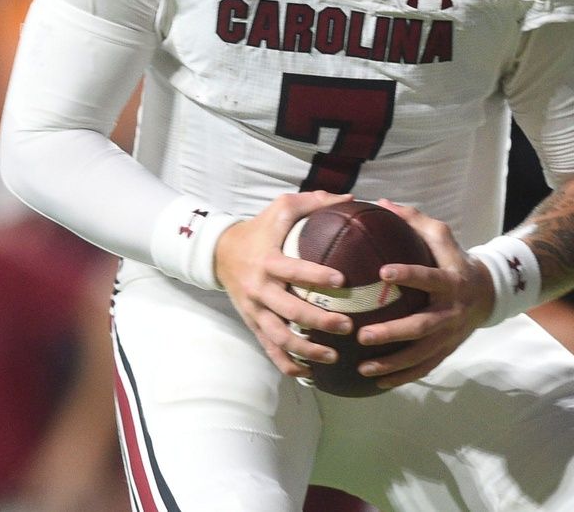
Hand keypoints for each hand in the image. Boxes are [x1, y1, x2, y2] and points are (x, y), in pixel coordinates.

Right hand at [212, 191, 356, 377]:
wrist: (220, 252)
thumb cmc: (260, 228)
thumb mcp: (282, 207)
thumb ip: (315, 202)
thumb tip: (352, 200)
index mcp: (268, 260)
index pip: (293, 270)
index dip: (316, 277)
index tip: (343, 281)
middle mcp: (260, 289)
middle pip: (289, 311)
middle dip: (319, 322)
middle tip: (348, 327)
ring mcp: (254, 311)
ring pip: (279, 337)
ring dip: (306, 350)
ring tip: (334, 357)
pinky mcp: (252, 324)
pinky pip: (269, 350)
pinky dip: (288, 364)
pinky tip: (310, 374)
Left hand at [349, 200, 494, 389]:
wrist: (488, 293)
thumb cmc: (454, 259)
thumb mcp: (441, 235)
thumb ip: (413, 220)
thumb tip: (380, 203)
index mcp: (450, 280)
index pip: (428, 277)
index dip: (408, 274)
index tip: (382, 271)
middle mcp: (451, 311)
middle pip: (422, 326)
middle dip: (392, 333)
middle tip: (362, 335)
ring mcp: (449, 335)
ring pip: (420, 354)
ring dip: (392, 363)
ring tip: (363, 367)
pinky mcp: (446, 350)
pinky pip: (423, 368)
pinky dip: (402, 377)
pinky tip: (376, 381)